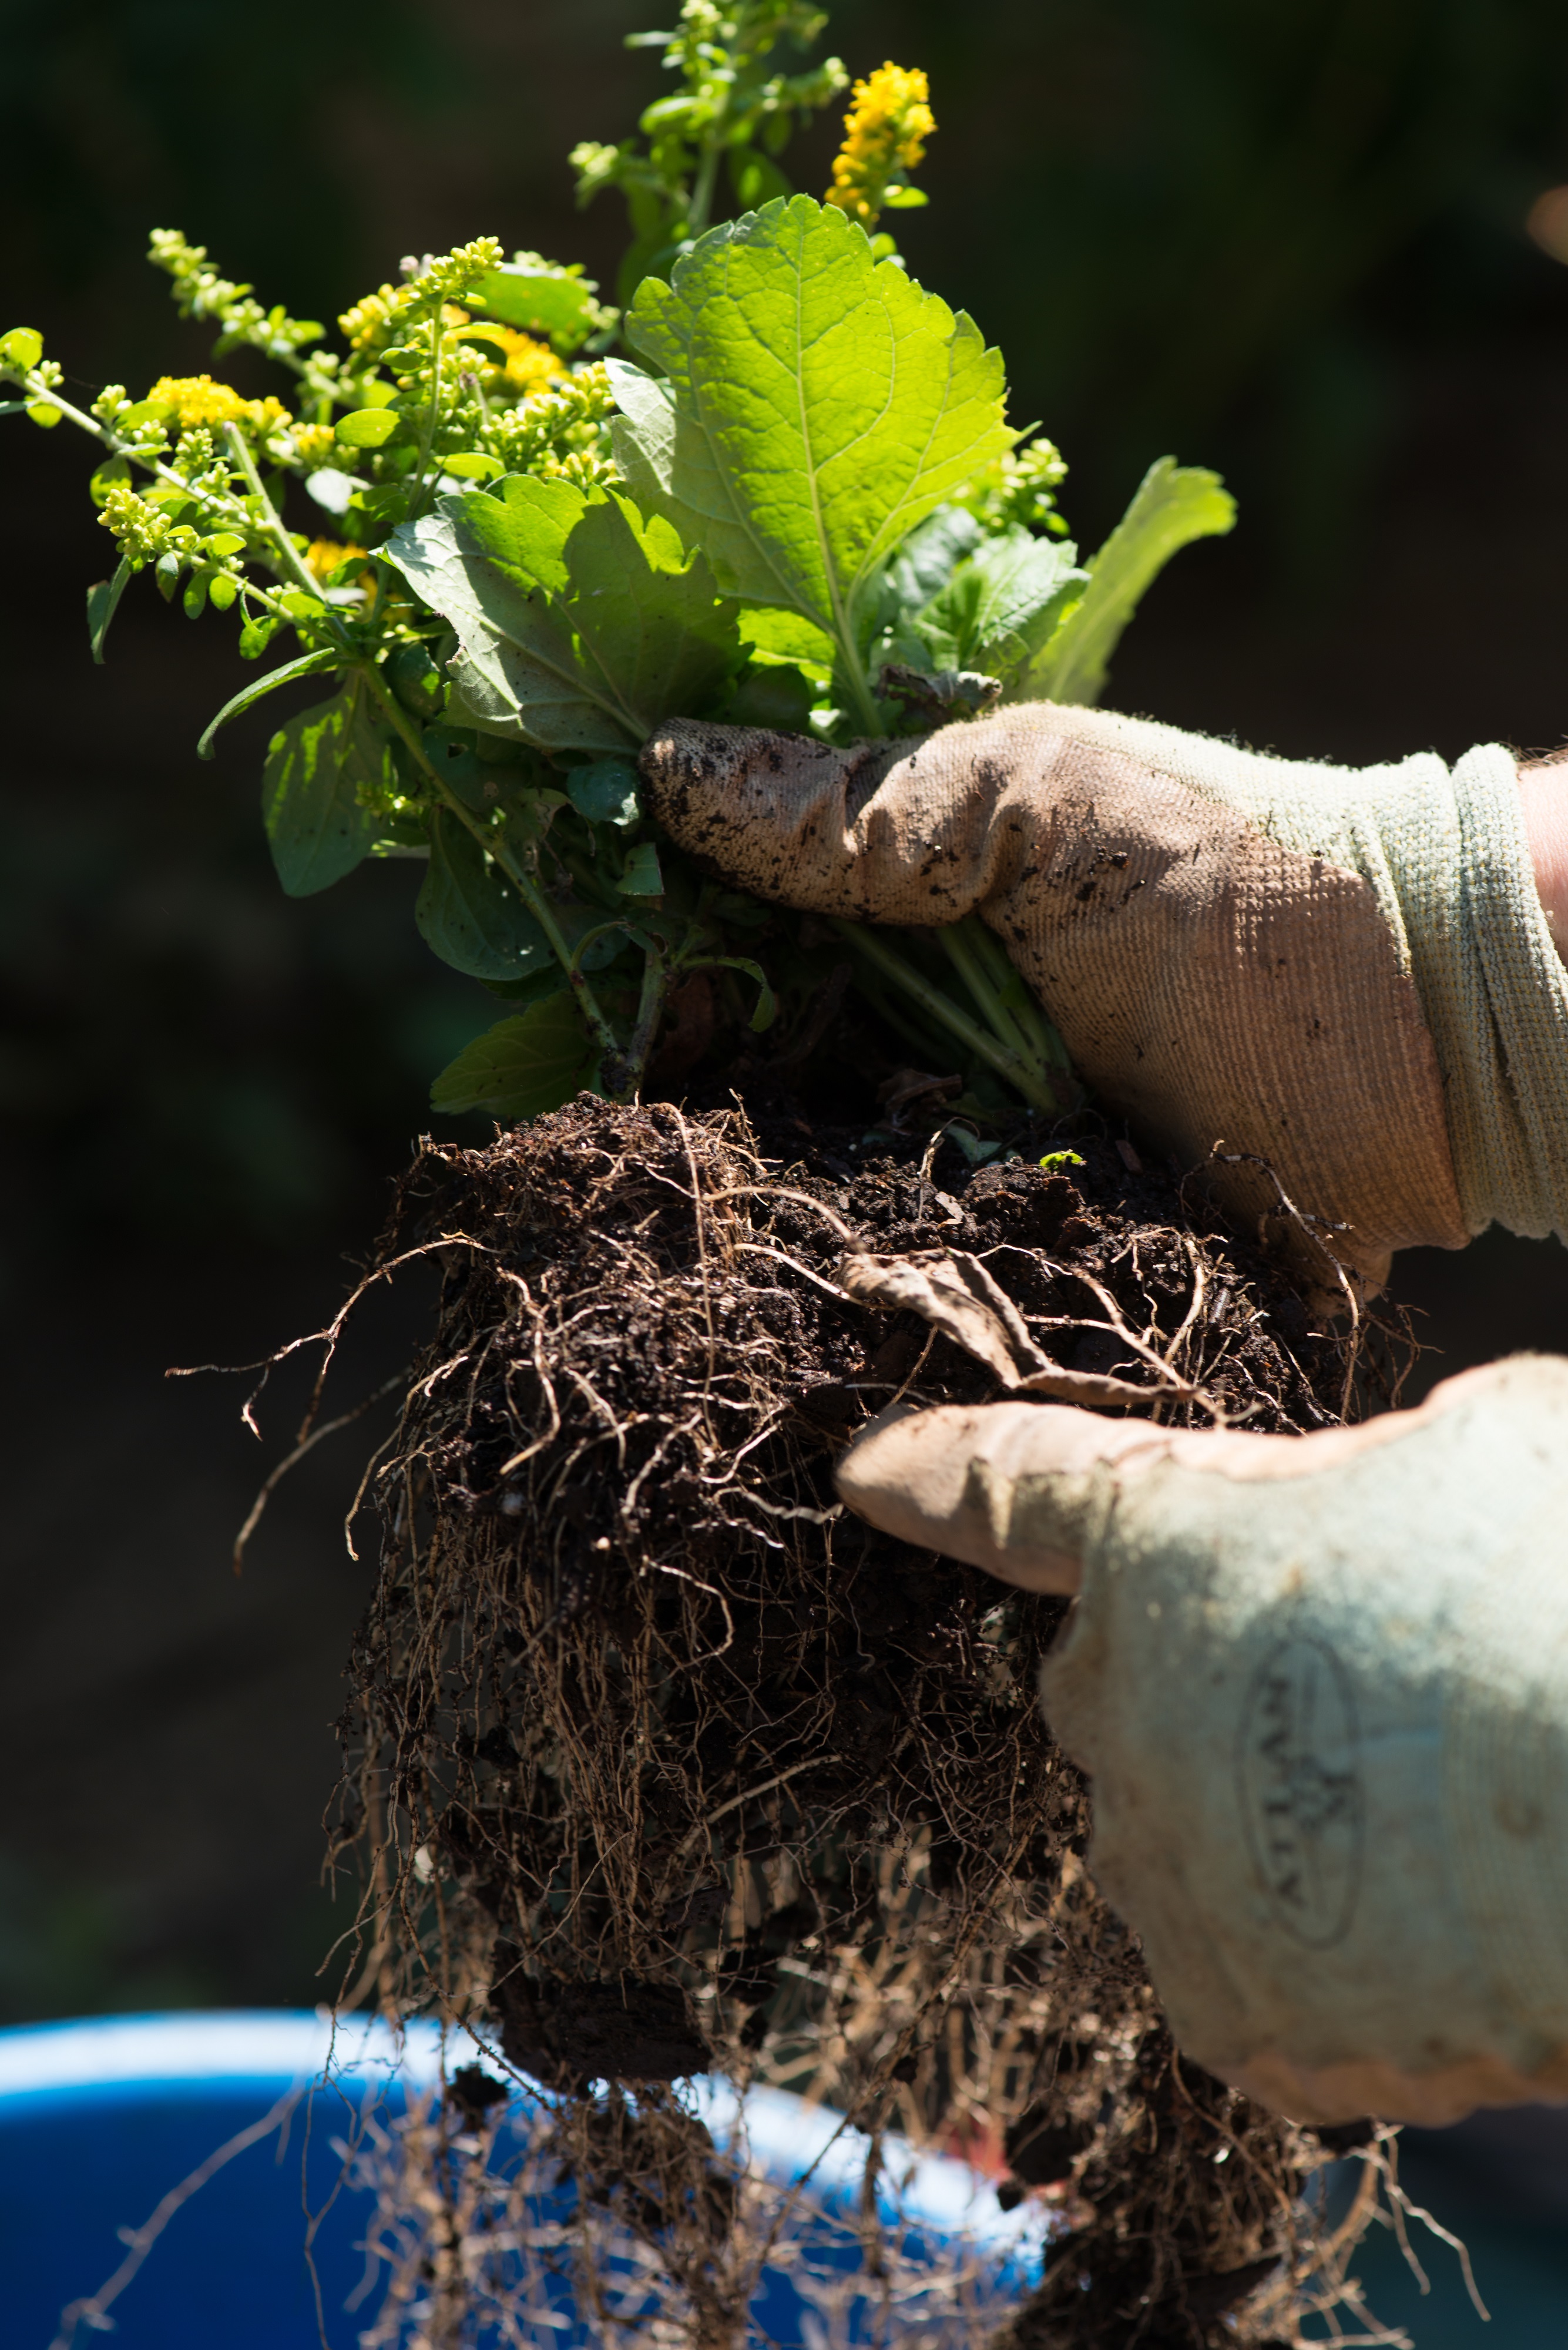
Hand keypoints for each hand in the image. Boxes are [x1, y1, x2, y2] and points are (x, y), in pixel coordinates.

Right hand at [644, 707, 1567, 1287]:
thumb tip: (662, 769)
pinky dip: (844, 1304)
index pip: (731, 949)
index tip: (568, 1009)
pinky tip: (770, 1317)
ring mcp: (971, 1164)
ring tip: (648, 1254)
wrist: (1437, 1035)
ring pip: (809, 1204)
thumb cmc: (1248, 884)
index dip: (647, 973)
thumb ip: (862, 800)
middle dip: (668, 1114)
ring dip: (738, 1227)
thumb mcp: (1044, 800)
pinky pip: (912, 1296)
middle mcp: (925, 1044)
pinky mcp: (1030, 1268)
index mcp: (910, 921)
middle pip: (746, 1088)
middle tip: (584, 1155)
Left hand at [835, 1359, 1567, 2126]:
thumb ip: (1383, 1480)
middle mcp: (1115, 1703)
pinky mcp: (1231, 2016)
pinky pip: (1261, 1987)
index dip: (936, 1477)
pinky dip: (1338, 1974)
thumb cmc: (1548, 1579)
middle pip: (1123, 1700)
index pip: (1012, 1490)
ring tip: (1431, 1832)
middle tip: (1367, 1706)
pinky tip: (1439, 1937)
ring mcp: (1163, 1870)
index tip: (870, 1474)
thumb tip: (1406, 1517)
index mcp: (1157, 1538)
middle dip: (1210, 1700)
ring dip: (1282, 1843)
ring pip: (1192, 1853)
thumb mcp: (1479, 1449)